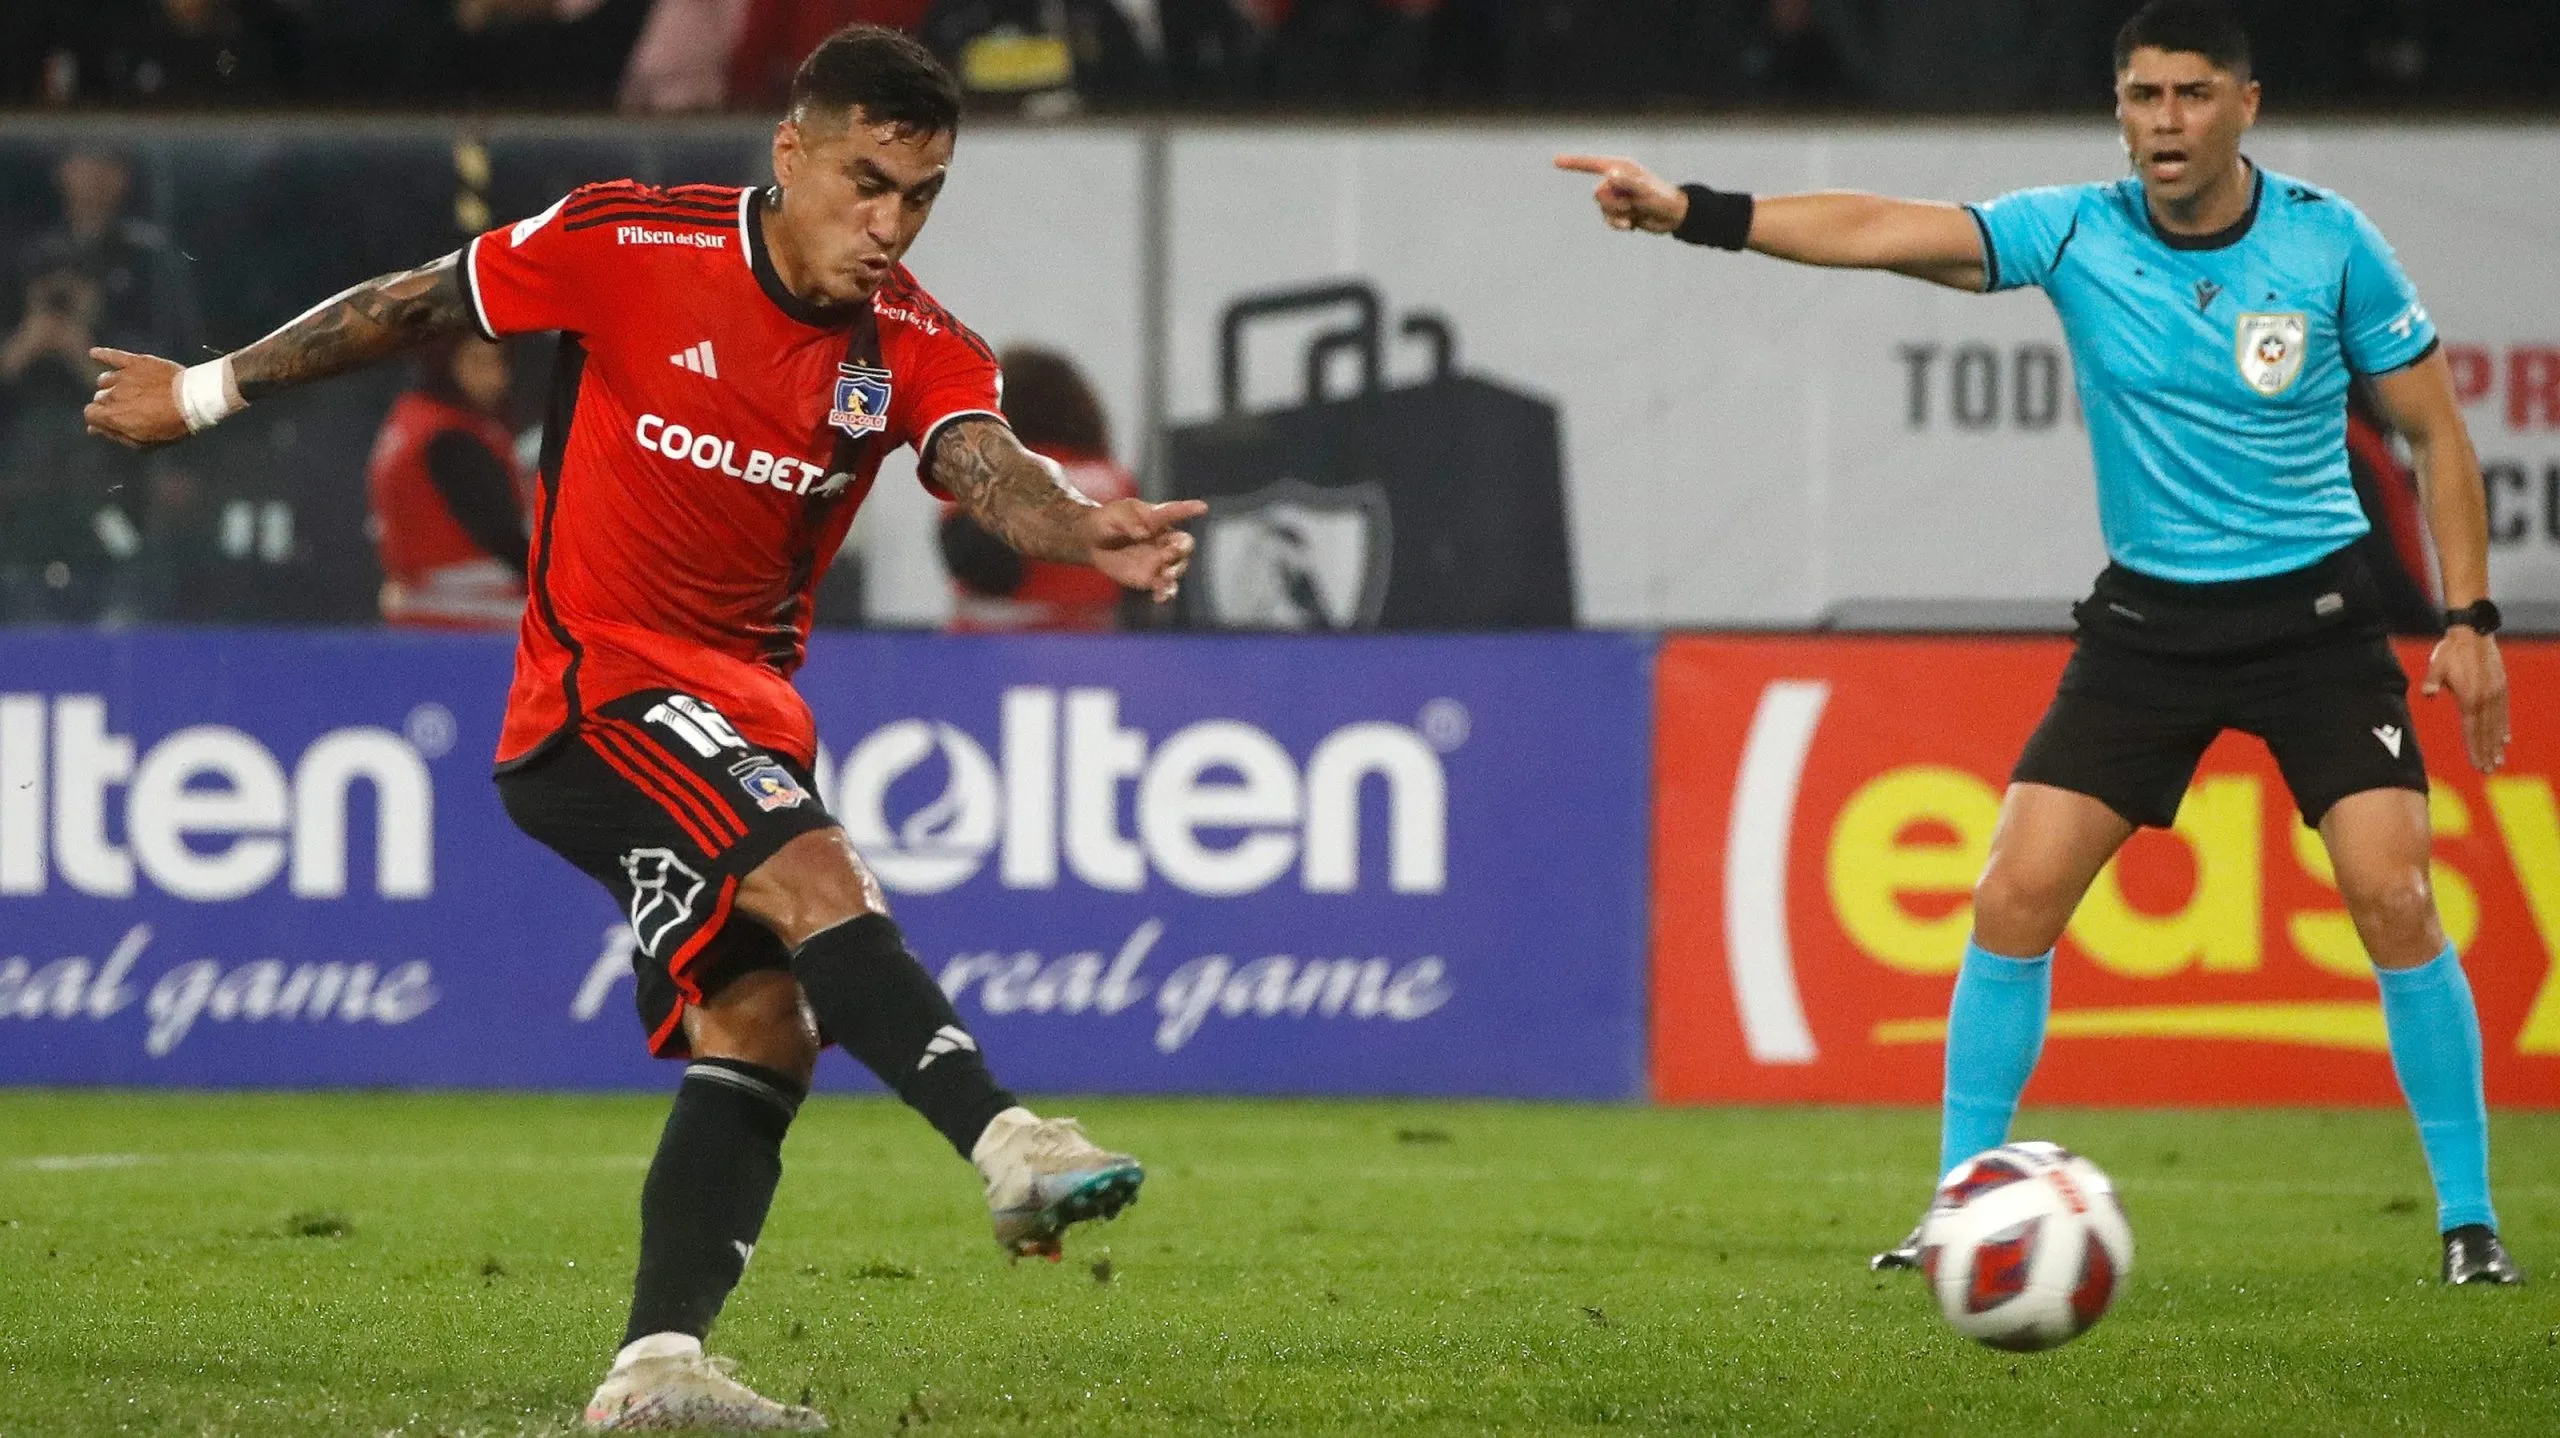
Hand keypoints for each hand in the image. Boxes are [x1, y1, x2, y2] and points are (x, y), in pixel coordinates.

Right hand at [83, 348, 189, 448]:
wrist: (195, 400)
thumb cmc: (173, 425)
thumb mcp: (145, 442)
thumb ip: (118, 436)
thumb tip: (95, 430)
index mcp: (114, 415)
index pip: (90, 414)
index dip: (99, 419)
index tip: (109, 421)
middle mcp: (114, 394)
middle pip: (100, 398)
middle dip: (109, 405)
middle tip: (128, 409)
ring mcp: (124, 376)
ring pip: (105, 380)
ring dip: (111, 386)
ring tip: (124, 390)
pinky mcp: (136, 362)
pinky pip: (113, 356)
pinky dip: (102, 354)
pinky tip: (94, 354)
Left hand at [1080, 497, 1207, 602]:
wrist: (1093, 543)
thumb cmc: (1107, 521)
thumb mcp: (1115, 514)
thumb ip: (1128, 521)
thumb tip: (1143, 532)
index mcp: (1157, 519)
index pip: (1175, 512)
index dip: (1189, 509)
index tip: (1202, 507)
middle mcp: (1164, 540)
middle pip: (1184, 545)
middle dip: (1181, 550)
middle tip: (1170, 554)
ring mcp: (1159, 560)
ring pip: (1178, 567)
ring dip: (1176, 572)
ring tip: (1166, 577)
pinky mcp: (1151, 577)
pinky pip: (1164, 587)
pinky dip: (1166, 593)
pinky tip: (1160, 597)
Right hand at [1554, 154, 1688, 233]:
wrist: (1674, 217)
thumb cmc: (1663, 198)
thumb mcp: (1645, 191)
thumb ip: (1627, 183)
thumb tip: (1610, 174)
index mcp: (1621, 169)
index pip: (1591, 164)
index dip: (1573, 163)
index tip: (1555, 161)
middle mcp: (1617, 181)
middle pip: (1598, 194)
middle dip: (1613, 204)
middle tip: (1633, 205)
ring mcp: (1618, 196)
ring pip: (1602, 209)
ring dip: (1618, 216)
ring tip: (1635, 215)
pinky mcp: (1620, 211)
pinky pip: (1609, 221)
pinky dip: (1619, 225)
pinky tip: (1633, 224)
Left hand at [2422, 625, 2509, 772]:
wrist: (2473, 633)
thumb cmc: (2450, 650)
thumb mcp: (2436, 665)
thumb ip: (2432, 681)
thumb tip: (2426, 694)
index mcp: (2470, 698)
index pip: (2472, 731)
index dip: (2475, 749)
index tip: (2477, 765)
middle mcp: (2486, 699)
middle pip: (2486, 732)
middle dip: (2487, 753)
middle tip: (2489, 770)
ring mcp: (2496, 693)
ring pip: (2497, 724)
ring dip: (2497, 744)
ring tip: (2498, 760)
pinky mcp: (2501, 686)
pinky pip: (2503, 712)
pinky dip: (2503, 727)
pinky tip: (2505, 738)